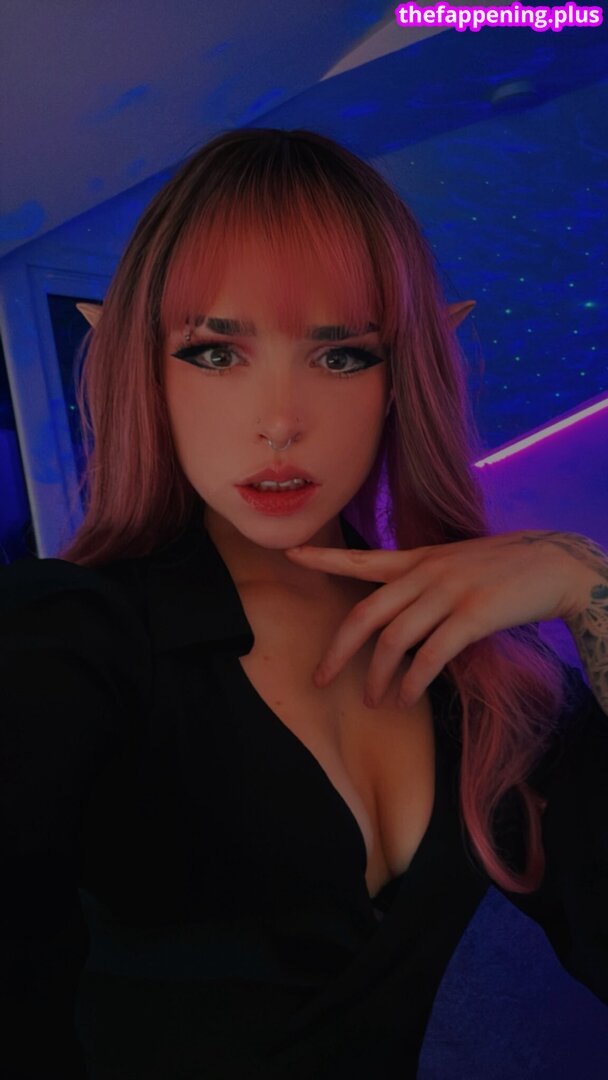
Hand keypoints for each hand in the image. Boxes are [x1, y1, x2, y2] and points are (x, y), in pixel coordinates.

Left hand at [284, 530, 585, 709]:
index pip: (362, 558)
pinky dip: (413, 682)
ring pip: (394, 640)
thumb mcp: (456, 563)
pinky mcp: (472, 615)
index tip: (291, 554)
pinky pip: (430, 655)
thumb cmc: (505, 569)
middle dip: (339, 650)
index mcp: (419, 558)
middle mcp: (426, 572)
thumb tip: (397, 616)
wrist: (556, 564)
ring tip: (374, 701)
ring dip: (379, 677)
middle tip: (321, 679)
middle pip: (366, 614)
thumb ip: (423, 582)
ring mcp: (448, 592)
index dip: (324, 558)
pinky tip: (406, 698)